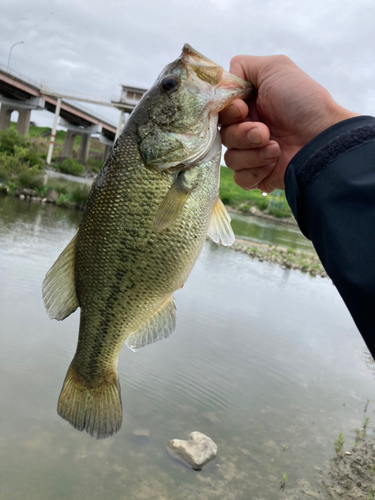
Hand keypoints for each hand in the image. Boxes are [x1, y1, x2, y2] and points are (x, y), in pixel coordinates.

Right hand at [220, 55, 358, 192]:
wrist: (323, 140)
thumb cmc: (303, 102)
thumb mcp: (275, 68)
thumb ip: (242, 66)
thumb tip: (222, 83)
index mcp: (250, 106)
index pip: (220, 112)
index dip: (227, 113)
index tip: (242, 110)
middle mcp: (249, 129)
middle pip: (223, 135)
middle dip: (241, 134)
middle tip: (264, 132)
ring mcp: (253, 154)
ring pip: (229, 158)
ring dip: (251, 153)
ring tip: (276, 148)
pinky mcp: (259, 176)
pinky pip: (240, 178)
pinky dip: (254, 171)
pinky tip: (272, 164)